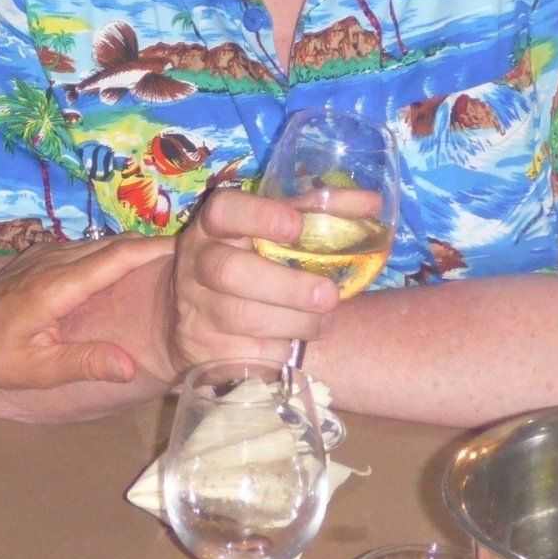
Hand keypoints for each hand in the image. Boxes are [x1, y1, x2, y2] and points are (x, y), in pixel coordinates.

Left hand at [0, 235, 171, 427]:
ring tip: (163, 255)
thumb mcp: (35, 371)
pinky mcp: (32, 262)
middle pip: (108, 245)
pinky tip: (117, 261)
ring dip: (127, 246)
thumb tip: (131, 366)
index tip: (185, 248)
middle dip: (147, 244)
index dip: (150, 250)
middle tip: (188, 253)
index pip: (112, 258)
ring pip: (93, 244)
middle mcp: (49, 263)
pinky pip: (78, 249)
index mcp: (54, 287)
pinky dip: (105, 251)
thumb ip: (84, 363)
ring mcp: (38, 258)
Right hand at [164, 186, 339, 375]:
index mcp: (214, 227)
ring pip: (245, 318)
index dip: (259, 216)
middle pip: (230, 271)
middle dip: (286, 286)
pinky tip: (292, 343)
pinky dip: (281, 351)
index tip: (295, 226)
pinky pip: (250, 354)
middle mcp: (197, 265)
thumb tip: (371, 204)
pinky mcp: (205, 353)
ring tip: (321, 322)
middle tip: (329, 295)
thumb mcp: (269, 233)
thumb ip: (316, 213)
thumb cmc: (247, 263)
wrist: (185, 318)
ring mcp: (198, 310)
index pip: (224, 210)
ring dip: (295, 322)